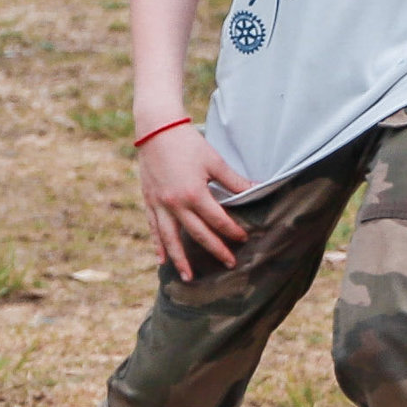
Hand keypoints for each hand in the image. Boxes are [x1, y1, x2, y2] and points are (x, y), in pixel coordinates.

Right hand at [137, 123, 247, 280]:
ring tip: (189, 277)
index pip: (218, 220)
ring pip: (172, 239)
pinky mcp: (149, 201)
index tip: (243, 239)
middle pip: (198, 234)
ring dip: (181, 260)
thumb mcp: (214, 161)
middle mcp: (176, 204)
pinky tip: (162, 261)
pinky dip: (158, 246)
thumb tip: (258, 190)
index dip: (232, 230)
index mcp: (194, 194)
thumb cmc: (188, 143)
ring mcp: (160, 205)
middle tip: (229, 264)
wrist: (156, 129)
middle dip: (215, 250)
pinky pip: (154, 229)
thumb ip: (234, 181)